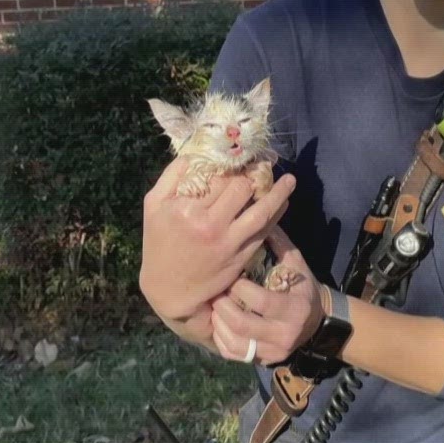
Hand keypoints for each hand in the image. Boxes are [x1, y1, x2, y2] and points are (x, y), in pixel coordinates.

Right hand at [140, 157, 295, 344]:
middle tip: (261, 166)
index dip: (232, 166)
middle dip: (253, 175)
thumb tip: (196, 153)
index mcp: (188, 210)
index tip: (239, 160)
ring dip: (279, 193)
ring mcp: (229, 243)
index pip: (218, 178)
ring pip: (262, 211)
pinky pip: (265, 231)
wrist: (169, 289)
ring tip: (290, 180)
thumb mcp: (153, 205)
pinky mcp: (241, 256)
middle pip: (242, 190)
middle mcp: (211, 226)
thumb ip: (172, 175)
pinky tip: (283, 203)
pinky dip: (277, 215)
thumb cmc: (159, 243)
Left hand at [210, 226, 325, 365]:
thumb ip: (276, 241)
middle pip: (243, 325)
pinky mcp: (263, 360)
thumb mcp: (295, 262)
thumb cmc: (301, 286)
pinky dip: (220, 338)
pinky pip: (233, 354)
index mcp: (295, 309)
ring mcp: (273, 351)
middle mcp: (285, 334)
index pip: (262, 302)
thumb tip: (254, 211)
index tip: (231, 276)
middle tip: (214, 291)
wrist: (316, 321)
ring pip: (235, 344)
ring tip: (213, 306)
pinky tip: (217, 323)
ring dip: (218, 323)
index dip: (241, 289)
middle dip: (223, 307)